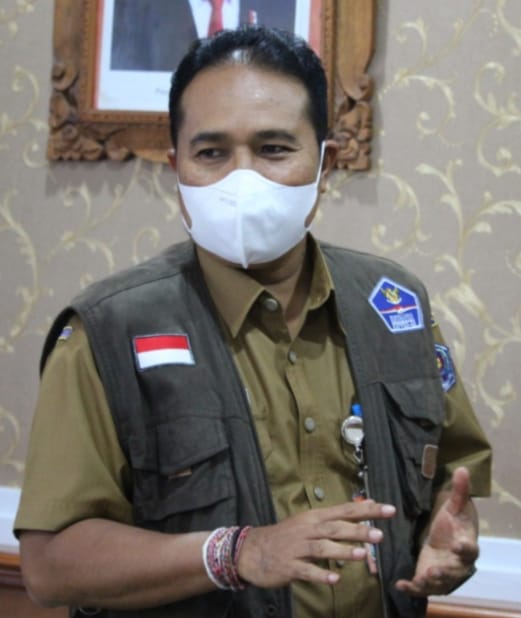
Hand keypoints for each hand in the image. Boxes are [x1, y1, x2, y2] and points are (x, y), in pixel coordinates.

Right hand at [236, 500, 394, 587]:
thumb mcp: (309, 522)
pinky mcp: (288, 566)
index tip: (388, 509)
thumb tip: (364, 509)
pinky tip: (334, 579)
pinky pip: (306, 570)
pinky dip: (320, 574)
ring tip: (362, 555)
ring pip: (322, 548)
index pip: (345, 510)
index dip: (367, 510)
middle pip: (335, 528)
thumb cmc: (285, 537)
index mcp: (314, 518)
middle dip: (358, 531)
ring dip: (342, 551)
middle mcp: (307, 529)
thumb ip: (335, 518)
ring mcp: (297, 548)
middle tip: (379, 535)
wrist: (251, 550)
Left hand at [395, 467, 478, 596]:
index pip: (470, 549)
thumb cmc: (452, 522)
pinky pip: (421, 587)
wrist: (446, 537)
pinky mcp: (428, 578)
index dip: (465, 549)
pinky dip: (412, 588)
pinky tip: (399, 584)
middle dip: (445, 572)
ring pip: (439, 583)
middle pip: (454, 571)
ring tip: (418, 579)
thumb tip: (463, 469)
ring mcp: (443, 573)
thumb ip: (459, 490)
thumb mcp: (455, 506)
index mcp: (466, 544)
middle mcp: (457, 563)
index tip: (457, 545)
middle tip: (434, 570)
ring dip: (429, 583)